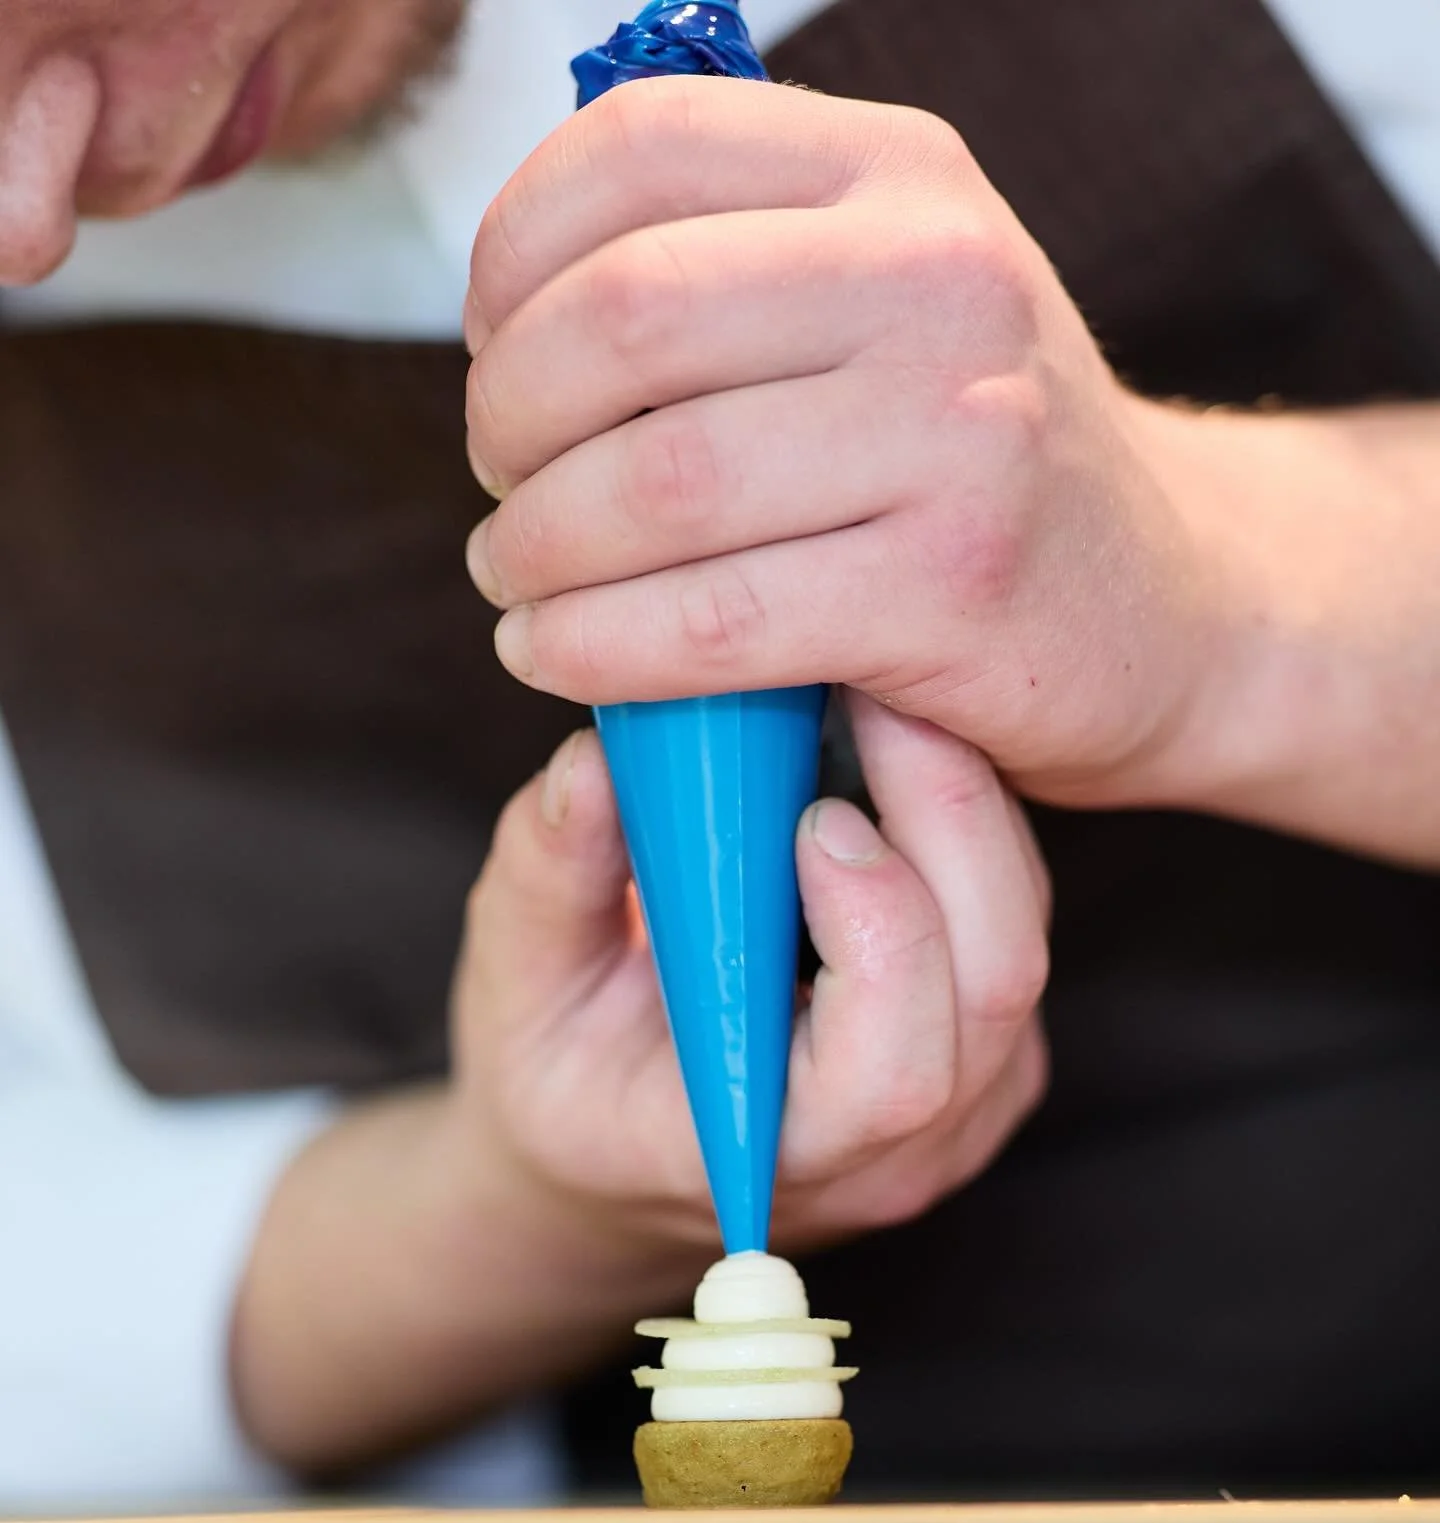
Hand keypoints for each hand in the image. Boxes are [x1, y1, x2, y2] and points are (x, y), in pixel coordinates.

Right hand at [455, 692, 1048, 1256]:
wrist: (619, 1153)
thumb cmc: (562, 1077)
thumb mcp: (515, 988)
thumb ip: (552, 881)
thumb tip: (594, 759)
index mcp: (775, 1157)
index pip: (887, 1078)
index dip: (881, 932)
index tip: (816, 816)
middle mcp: (899, 1154)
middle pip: (992, 981)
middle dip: (945, 816)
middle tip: (870, 691)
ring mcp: (964, 1108)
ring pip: (1019, 939)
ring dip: (962, 805)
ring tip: (880, 702)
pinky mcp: (991, 1050)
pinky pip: (1015, 925)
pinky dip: (968, 828)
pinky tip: (895, 757)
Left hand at [464, 79, 1226, 810]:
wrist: (1172, 602)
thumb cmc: (985, 459)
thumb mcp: (900, 300)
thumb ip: (745, 264)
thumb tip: (516, 302)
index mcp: (903, 175)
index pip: (640, 147)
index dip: (510, 253)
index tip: (489, 346)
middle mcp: (939, 277)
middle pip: (620, 318)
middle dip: (506, 419)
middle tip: (498, 483)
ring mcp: (957, 432)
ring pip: (652, 483)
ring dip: (533, 548)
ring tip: (513, 578)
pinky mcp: (948, 589)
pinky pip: (707, 622)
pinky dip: (593, 648)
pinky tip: (555, 654)